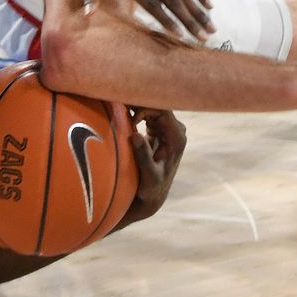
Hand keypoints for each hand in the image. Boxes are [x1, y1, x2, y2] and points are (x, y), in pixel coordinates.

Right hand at [122, 108, 187, 222]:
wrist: (153, 193)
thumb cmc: (151, 188)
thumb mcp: (149, 176)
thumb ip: (144, 157)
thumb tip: (135, 135)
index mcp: (177, 138)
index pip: (164, 112)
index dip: (146, 109)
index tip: (131, 119)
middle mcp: (176, 130)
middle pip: (158, 105)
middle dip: (139, 103)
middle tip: (121, 105)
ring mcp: (168, 128)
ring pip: (152, 106)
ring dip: (136, 105)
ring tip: (119, 106)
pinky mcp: (159, 128)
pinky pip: (147, 112)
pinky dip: (135, 110)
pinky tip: (122, 111)